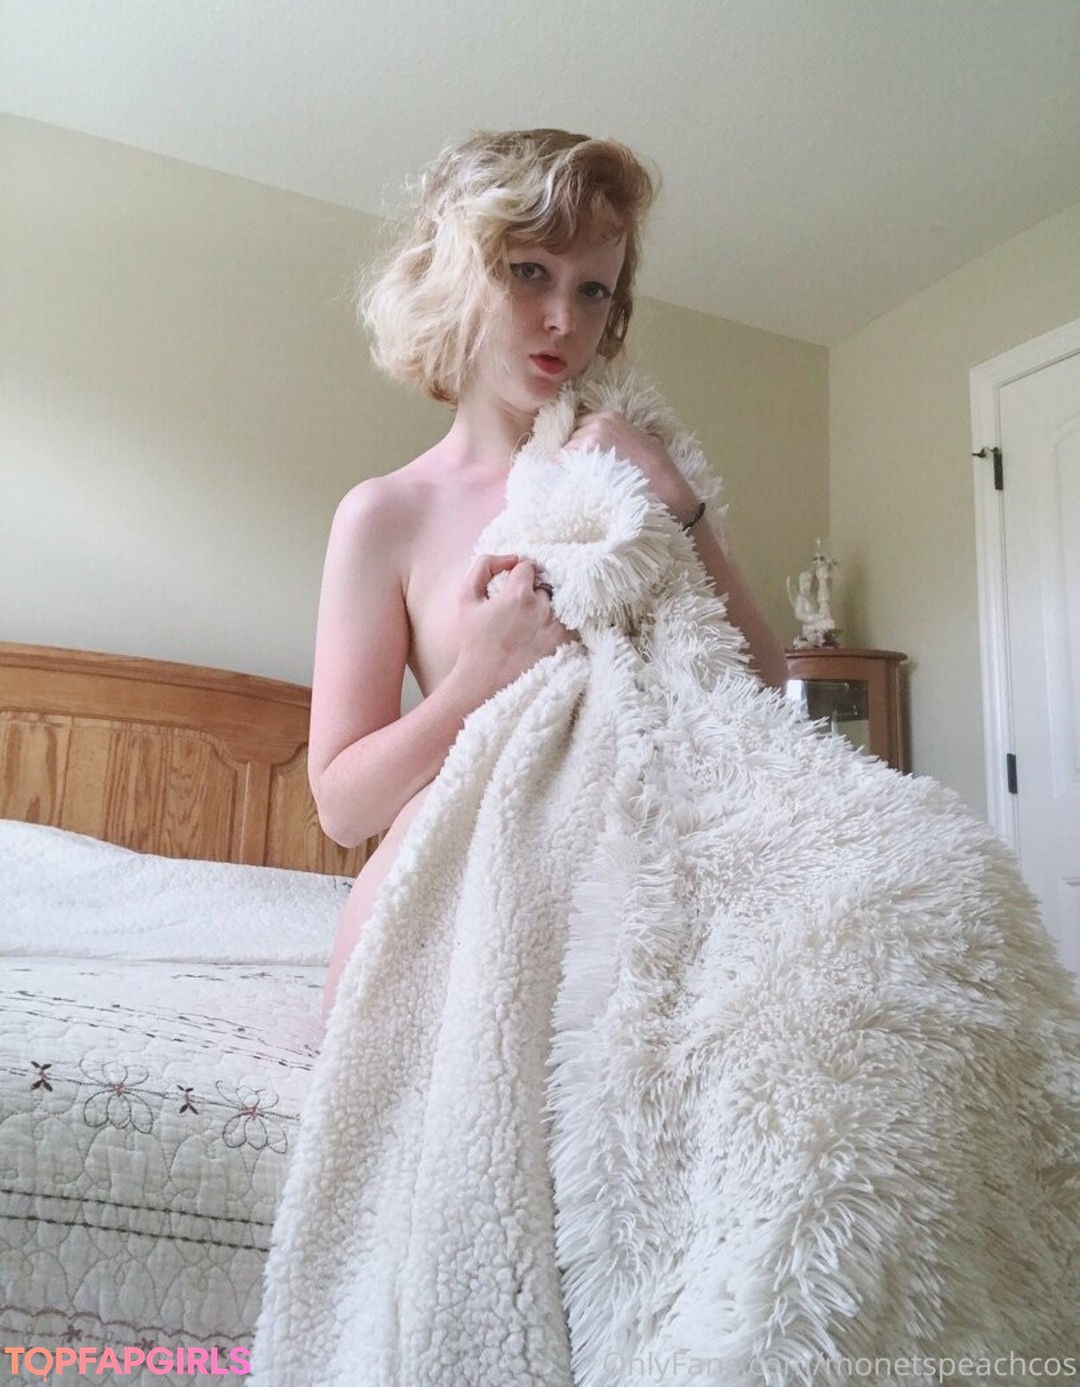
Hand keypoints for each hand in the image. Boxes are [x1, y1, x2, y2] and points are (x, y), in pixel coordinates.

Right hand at [451, 553, 578, 704]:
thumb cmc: (474, 641)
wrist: (485, 682)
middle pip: (546, 584)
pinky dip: (564, 622)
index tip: (513, 589)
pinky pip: (573, 621)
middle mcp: (542, 607)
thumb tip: (510, 557)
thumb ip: (483, 567)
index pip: (528, 567)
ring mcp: (557, 626)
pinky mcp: (567, 643)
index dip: (519, 576)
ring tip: (535, 623)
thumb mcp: (466, 598)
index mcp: (518, 593)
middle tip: (523, 610)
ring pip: (560, 601)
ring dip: (551, 607)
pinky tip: (547, 633)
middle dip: (536, 591)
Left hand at [562, 410, 697, 520]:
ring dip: (567, 468)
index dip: (579, 443)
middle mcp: (597, 425)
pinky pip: (558, 467)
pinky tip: (575, 489)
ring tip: (583, 485)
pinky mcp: (580, 461)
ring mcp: (587, 442)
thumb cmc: (657, 475)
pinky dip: (563, 478)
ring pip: (562, 453)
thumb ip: (616, 439)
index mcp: (611, 418)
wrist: (664, 494)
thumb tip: (598, 448)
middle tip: (584, 475)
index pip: (579, 424)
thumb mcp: (640, 443)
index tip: (582, 458)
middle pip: (569, 438)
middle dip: (572, 455)